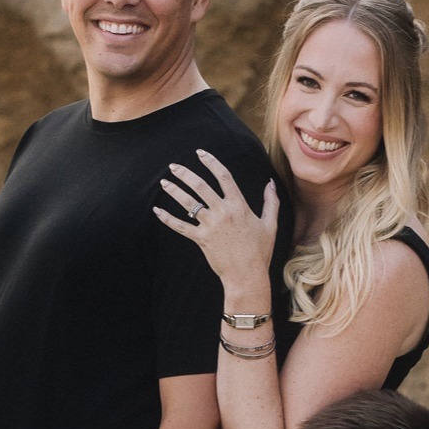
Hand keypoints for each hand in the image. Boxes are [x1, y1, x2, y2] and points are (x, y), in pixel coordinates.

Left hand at [153, 150, 279, 290]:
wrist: (248, 275)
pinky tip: (157, 211)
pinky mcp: (201, 239)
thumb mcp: (270, 224)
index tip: (200, 153)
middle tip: (173, 166)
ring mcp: (211, 225)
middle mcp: (223, 212)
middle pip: (200, 185)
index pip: (223, 176)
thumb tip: (270, 183)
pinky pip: (180, 226)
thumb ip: (271, 202)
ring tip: (164, 182)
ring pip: (188, 203)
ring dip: (174, 190)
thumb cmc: (260, 251)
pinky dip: (167, 218)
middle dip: (185, 173)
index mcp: (239, 205)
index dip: (211, 162)